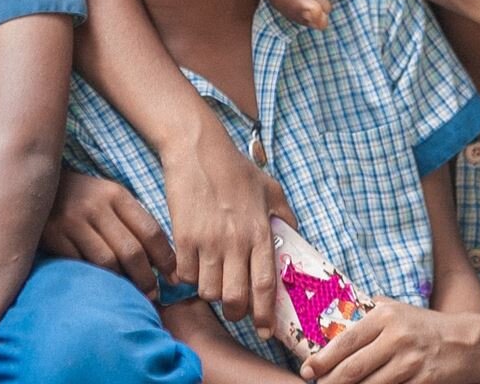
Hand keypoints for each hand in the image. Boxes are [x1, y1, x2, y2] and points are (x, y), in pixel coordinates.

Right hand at [41, 169, 175, 298]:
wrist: (38, 185)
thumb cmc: (83, 198)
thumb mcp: (109, 198)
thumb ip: (131, 221)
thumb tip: (160, 259)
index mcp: (116, 195)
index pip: (150, 230)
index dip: (165, 258)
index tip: (174, 277)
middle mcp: (97, 206)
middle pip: (131, 251)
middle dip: (146, 278)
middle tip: (154, 294)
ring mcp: (74, 222)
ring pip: (108, 262)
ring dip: (123, 284)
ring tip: (132, 295)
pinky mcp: (54, 237)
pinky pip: (81, 266)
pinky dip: (96, 279)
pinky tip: (103, 287)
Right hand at [161, 117, 296, 337]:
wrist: (197, 148)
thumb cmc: (235, 168)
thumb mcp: (270, 188)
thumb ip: (286, 217)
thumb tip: (297, 240)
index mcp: (259, 231)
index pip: (266, 285)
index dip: (266, 314)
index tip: (265, 331)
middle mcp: (235, 241)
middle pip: (235, 298)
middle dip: (235, 312)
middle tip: (235, 307)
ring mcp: (207, 240)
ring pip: (208, 290)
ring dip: (211, 291)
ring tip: (213, 280)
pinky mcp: (183, 237)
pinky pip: (184, 275)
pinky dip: (187, 277)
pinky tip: (191, 266)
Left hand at [302, 300, 474, 383]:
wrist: (466, 343)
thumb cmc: (426, 327)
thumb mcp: (399, 310)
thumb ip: (371, 313)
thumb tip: (338, 318)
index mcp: (386, 316)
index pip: (346, 341)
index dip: (323, 359)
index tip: (308, 370)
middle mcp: (396, 337)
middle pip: (353, 368)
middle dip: (330, 382)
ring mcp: (410, 362)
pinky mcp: (422, 382)